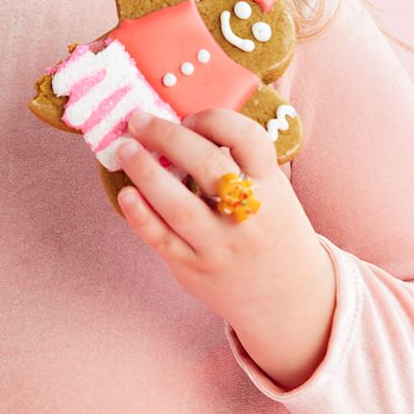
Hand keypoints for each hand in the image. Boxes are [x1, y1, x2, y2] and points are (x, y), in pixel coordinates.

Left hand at [114, 107, 326, 328]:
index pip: (248, 140)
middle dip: (168, 136)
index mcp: (271, 186)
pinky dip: (141, 216)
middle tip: (138, 120)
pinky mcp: (195, 268)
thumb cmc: (272, 228)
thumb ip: (241, 161)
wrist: (288, 296)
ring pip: (179, 205)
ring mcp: (220, 245)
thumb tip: (187, 120)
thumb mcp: (273, 190)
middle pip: (208, 166)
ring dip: (146, 172)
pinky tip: (126, 194)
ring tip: (124, 150)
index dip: (214, 120)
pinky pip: (163, 240)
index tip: (188, 117)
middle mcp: (247, 215)